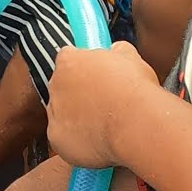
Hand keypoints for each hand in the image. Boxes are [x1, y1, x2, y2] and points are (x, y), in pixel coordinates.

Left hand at [45, 41, 161, 168]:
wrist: (137, 125)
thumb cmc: (136, 91)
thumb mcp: (131, 58)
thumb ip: (117, 51)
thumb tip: (116, 49)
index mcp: (69, 61)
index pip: (68, 58)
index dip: (83, 66)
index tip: (95, 74)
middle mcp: (55, 85)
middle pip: (62, 87)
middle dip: (79, 93)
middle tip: (103, 102)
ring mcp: (54, 113)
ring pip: (62, 113)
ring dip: (77, 117)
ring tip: (105, 124)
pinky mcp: (56, 138)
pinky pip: (64, 138)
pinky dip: (77, 140)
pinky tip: (98, 140)